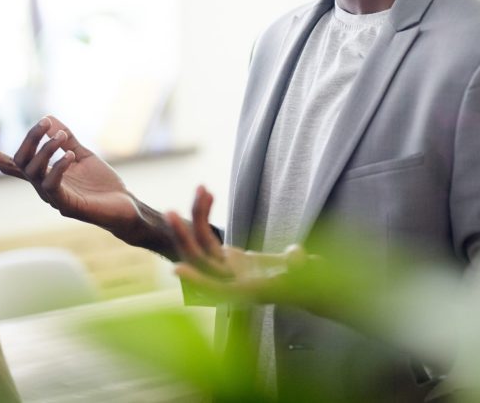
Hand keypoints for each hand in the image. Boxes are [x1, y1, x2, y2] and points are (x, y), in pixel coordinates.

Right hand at [0, 116, 141, 237]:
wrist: (124, 208)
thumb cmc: (101, 184)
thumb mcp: (82, 155)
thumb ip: (66, 139)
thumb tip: (49, 117)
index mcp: (43, 175)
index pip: (13, 164)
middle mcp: (42, 187)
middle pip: (21, 161)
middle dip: (30, 139)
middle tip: (45, 122)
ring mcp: (53, 198)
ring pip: (35, 172)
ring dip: (46, 149)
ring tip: (61, 136)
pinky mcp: (67, 205)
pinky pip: (53, 185)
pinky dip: (59, 166)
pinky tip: (69, 155)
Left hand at [167, 186, 307, 303]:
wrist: (306, 284)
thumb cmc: (308, 280)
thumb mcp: (307, 272)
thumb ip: (301, 265)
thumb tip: (297, 256)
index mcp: (246, 291)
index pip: (217, 288)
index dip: (197, 280)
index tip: (176, 269)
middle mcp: (230, 281)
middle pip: (201, 261)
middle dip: (184, 237)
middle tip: (170, 212)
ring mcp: (227, 269)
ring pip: (202, 245)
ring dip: (196, 217)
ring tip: (200, 188)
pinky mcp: (227, 258)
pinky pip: (208, 237)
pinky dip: (206, 215)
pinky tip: (207, 193)